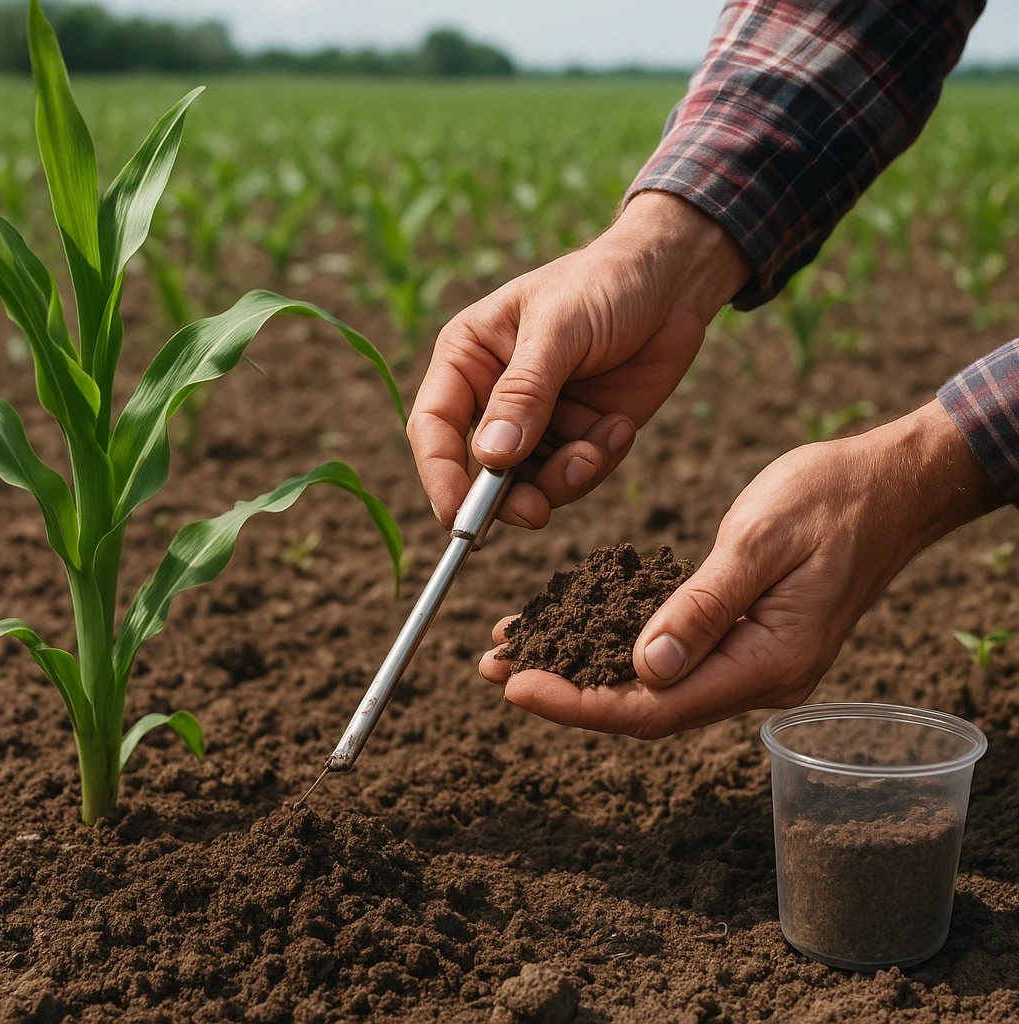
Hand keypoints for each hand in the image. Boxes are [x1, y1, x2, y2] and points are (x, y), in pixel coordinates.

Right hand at [407, 192, 749, 528]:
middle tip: (536, 512)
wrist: (675, 281)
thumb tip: (491, 457)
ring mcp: (539, 420)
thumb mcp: (559, 329)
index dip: (439, 476)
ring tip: (600, 444)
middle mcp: (495, 396)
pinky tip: (620, 425)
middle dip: (508, 497)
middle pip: (478, 470)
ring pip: (530, 484)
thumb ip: (524, 393)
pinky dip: (598, 462)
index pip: (434, 427)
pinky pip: (575, 476)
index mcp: (468, 358)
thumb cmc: (604, 283)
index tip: (457, 518)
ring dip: (565, 479)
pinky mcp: (579, 435)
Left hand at [481, 400, 1002, 736]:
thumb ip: (703, 608)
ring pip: (652, 682)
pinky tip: (574, 621)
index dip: (578, 703)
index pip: (652, 706)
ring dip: (584, 668)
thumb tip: (646, 669)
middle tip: (494, 668)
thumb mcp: (758, 543)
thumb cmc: (830, 501)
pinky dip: (615, 641)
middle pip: (645, 705)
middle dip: (566, 690)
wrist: (888, 486)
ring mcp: (750, 658)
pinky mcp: (741, 634)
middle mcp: (756, 675)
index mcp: (765, 662)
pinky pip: (670, 651)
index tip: (516, 686)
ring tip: (516, 647)